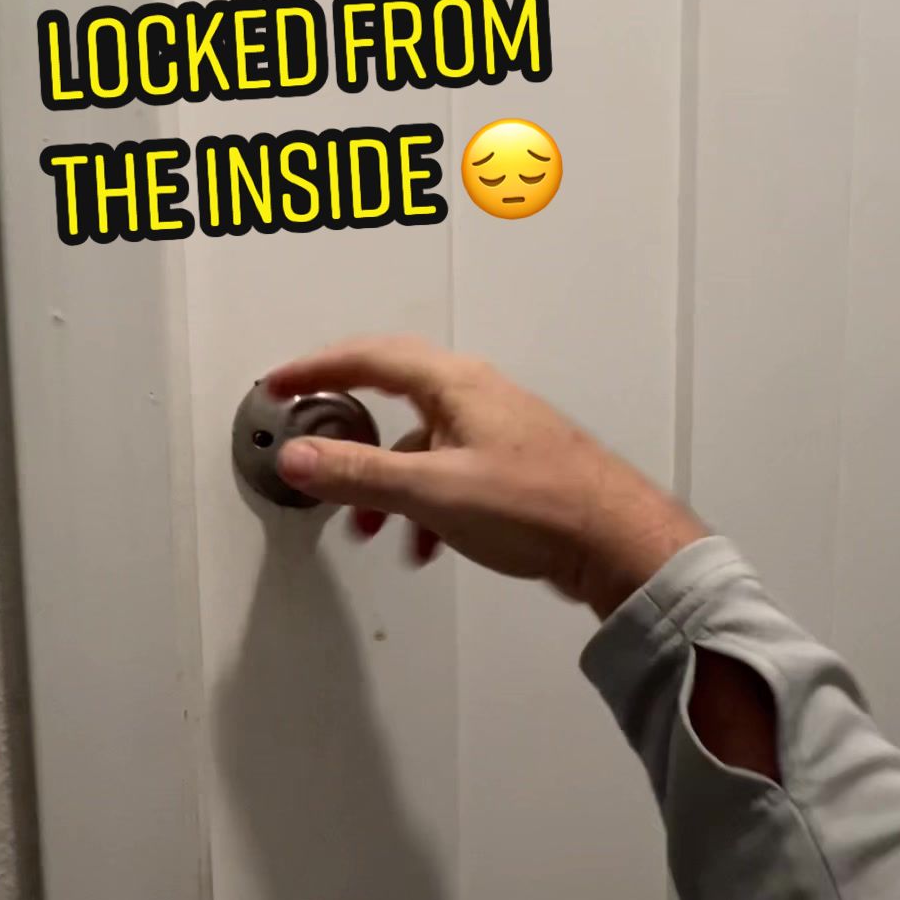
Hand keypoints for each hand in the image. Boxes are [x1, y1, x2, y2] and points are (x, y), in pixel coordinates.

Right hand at [266, 336, 706, 618]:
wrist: (616, 542)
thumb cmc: (543, 505)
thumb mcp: (431, 490)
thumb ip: (358, 474)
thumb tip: (300, 457)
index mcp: (456, 384)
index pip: (370, 357)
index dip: (318, 368)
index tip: (283, 383)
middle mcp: (477, 398)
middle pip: (392, 396)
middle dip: (347, 431)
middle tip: (312, 442)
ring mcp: (496, 433)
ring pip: (419, 446)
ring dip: (385, 484)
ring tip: (368, 524)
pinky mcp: (511, 470)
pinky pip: (446, 475)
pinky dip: (421, 505)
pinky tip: (422, 542)